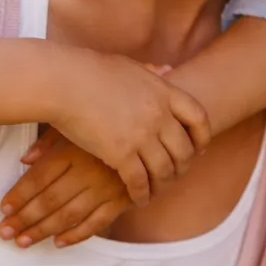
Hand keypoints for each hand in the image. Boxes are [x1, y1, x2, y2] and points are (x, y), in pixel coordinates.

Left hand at [0, 128, 129, 247]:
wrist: (149, 133)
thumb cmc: (105, 126)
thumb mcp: (74, 125)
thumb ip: (48, 142)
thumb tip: (24, 160)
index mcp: (72, 150)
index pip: (39, 177)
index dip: (19, 195)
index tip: (3, 209)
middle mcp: (86, 171)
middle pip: (49, 200)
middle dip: (24, 218)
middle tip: (4, 232)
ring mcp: (105, 187)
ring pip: (69, 215)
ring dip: (43, 230)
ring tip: (23, 241)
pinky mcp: (122, 200)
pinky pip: (96, 223)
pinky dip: (77, 235)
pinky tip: (58, 242)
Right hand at [46, 52, 210, 206]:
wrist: (63, 82)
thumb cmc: (88, 71)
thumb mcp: (129, 66)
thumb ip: (151, 70)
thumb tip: (167, 69)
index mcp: (163, 91)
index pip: (199, 118)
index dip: (202, 137)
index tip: (198, 149)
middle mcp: (158, 114)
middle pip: (184, 150)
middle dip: (182, 166)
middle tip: (174, 175)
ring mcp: (142, 135)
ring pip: (164, 170)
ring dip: (162, 184)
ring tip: (155, 190)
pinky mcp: (121, 154)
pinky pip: (139, 182)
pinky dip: (142, 194)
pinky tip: (137, 198)